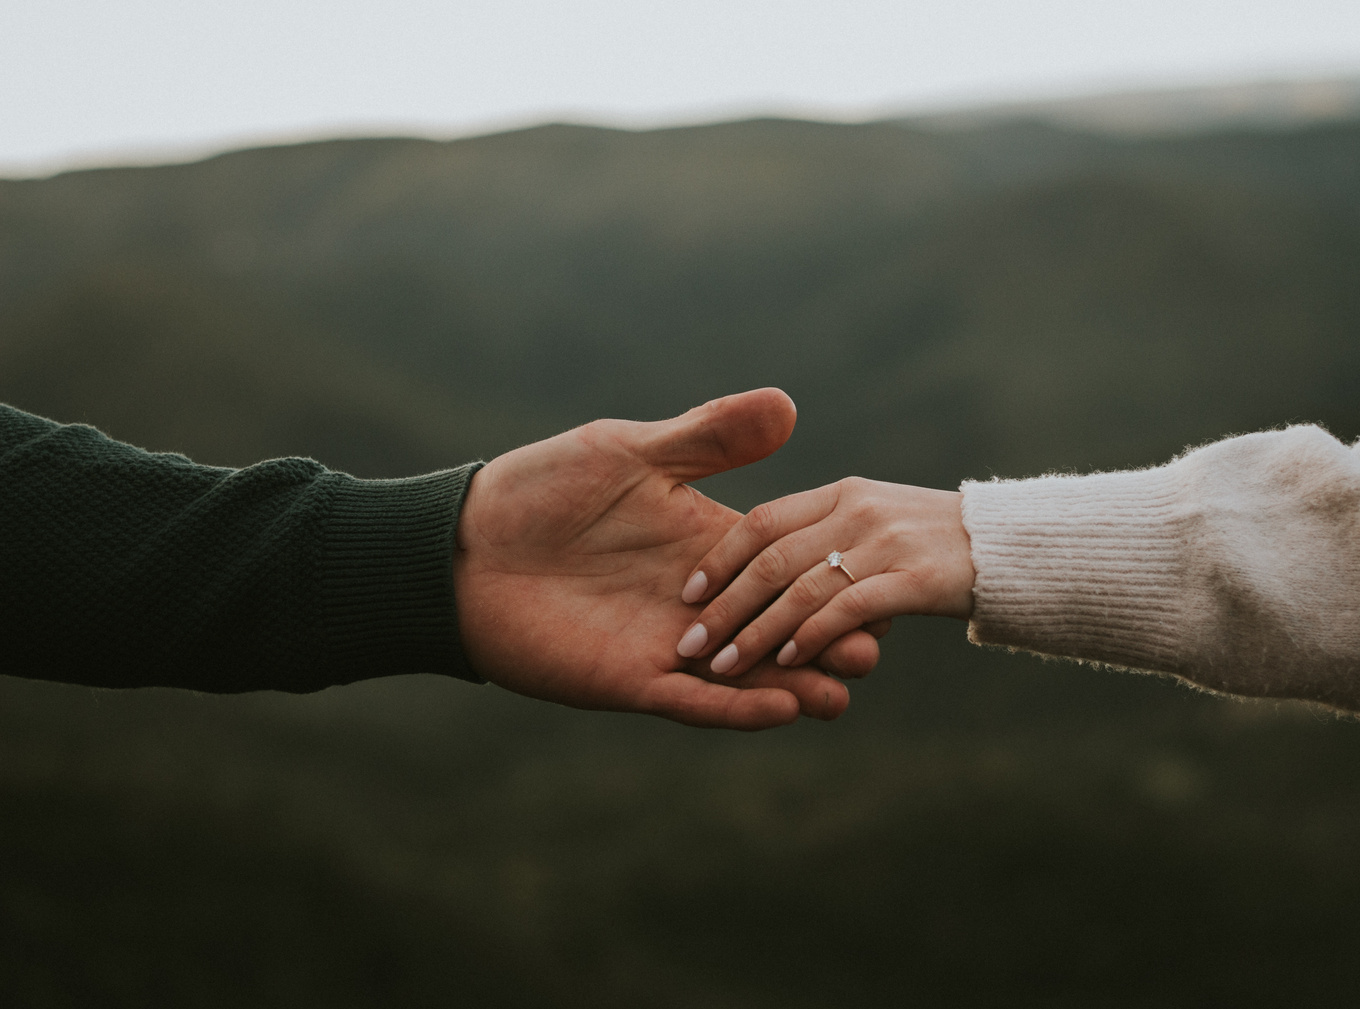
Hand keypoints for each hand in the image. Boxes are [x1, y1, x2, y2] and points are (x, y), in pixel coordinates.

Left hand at [452, 389, 881, 729]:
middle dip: (823, 643)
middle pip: (774, 629)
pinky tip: (781, 708)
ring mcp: (665, 646)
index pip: (780, 568)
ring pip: (745, 676)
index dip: (825, 578)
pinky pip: (693, 702)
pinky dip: (736, 709)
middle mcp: (694, 603)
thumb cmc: (541, 490)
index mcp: (703, 546)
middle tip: (875, 650)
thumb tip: (788, 404)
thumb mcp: (631, 454)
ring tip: (842, 693)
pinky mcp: (629, 680)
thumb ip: (709, 439)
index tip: (877, 584)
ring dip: (793, 685)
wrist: (464, 544)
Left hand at [676, 477, 974, 677]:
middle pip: (772, 558)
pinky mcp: (917, 578)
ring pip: (802, 589)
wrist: (1020, 544)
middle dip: (725, 605)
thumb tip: (768, 570)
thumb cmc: (939, 540)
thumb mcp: (878, 516)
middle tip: (690, 643)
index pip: (763, 522)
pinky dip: (811, 636)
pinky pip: (849, 608)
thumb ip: (826, 534)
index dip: (721, 559)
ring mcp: (887, 543)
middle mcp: (858, 511)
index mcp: (841, 494)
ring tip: (722, 666)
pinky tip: (787, 662)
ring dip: (756, 632)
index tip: (687, 594)